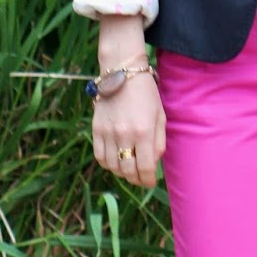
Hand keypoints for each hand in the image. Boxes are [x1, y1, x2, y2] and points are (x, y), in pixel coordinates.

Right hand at [92, 66, 166, 187]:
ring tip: (129, 170)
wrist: (122, 73)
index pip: (145, 167)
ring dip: (122, 173)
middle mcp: (124, 134)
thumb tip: (153, 164)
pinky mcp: (96, 129)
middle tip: (141, 178)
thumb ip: (158, 143)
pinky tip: (115, 161)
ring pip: (112, 166)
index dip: (148, 180)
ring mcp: (108, 132)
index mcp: (144, 132)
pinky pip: (99, 156)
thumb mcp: (160, 117)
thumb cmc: (146, 95)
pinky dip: (107, 164)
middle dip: (136, 179)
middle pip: (128, 170)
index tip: (150, 182)